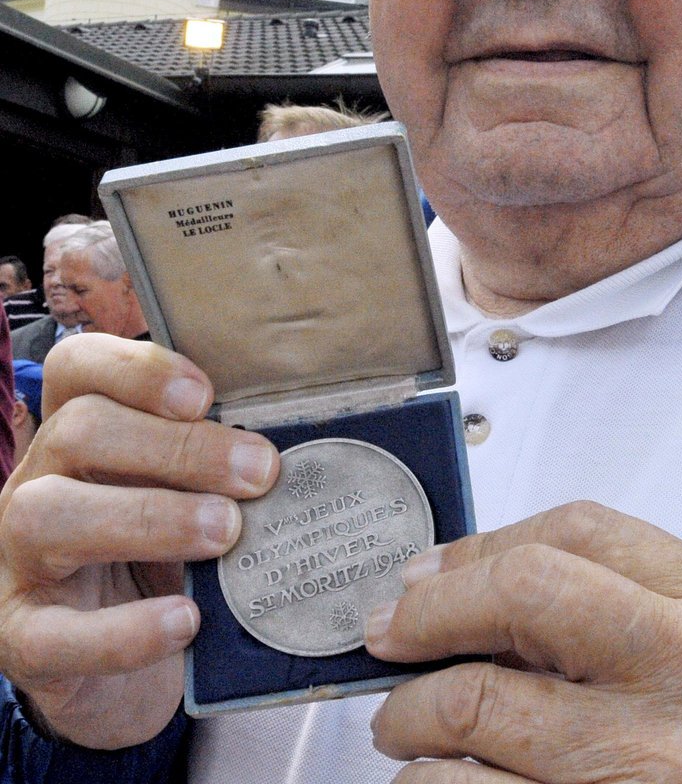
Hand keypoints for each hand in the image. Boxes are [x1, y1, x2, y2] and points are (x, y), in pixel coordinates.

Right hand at [0, 333, 278, 748]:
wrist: (119, 673)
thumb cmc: (165, 560)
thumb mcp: (188, 496)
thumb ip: (222, 464)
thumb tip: (295, 448)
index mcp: (77, 432)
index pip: (78, 367)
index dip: (137, 369)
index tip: (206, 395)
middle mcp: (37, 481)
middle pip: (78, 429)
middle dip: (176, 446)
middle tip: (258, 472)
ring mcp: (17, 561)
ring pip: (48, 514)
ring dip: (148, 518)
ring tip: (225, 532)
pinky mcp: (22, 639)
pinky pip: (54, 634)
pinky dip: (123, 630)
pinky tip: (185, 621)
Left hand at [365, 502, 681, 783]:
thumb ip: (605, 600)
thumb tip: (447, 583)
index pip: (579, 530)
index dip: (483, 545)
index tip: (429, 574)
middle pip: (524, 592)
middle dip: (433, 609)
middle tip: (390, 631)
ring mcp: (652, 766)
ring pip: (475, 706)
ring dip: (411, 713)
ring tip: (406, 723)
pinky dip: (429, 781)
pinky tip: (437, 777)